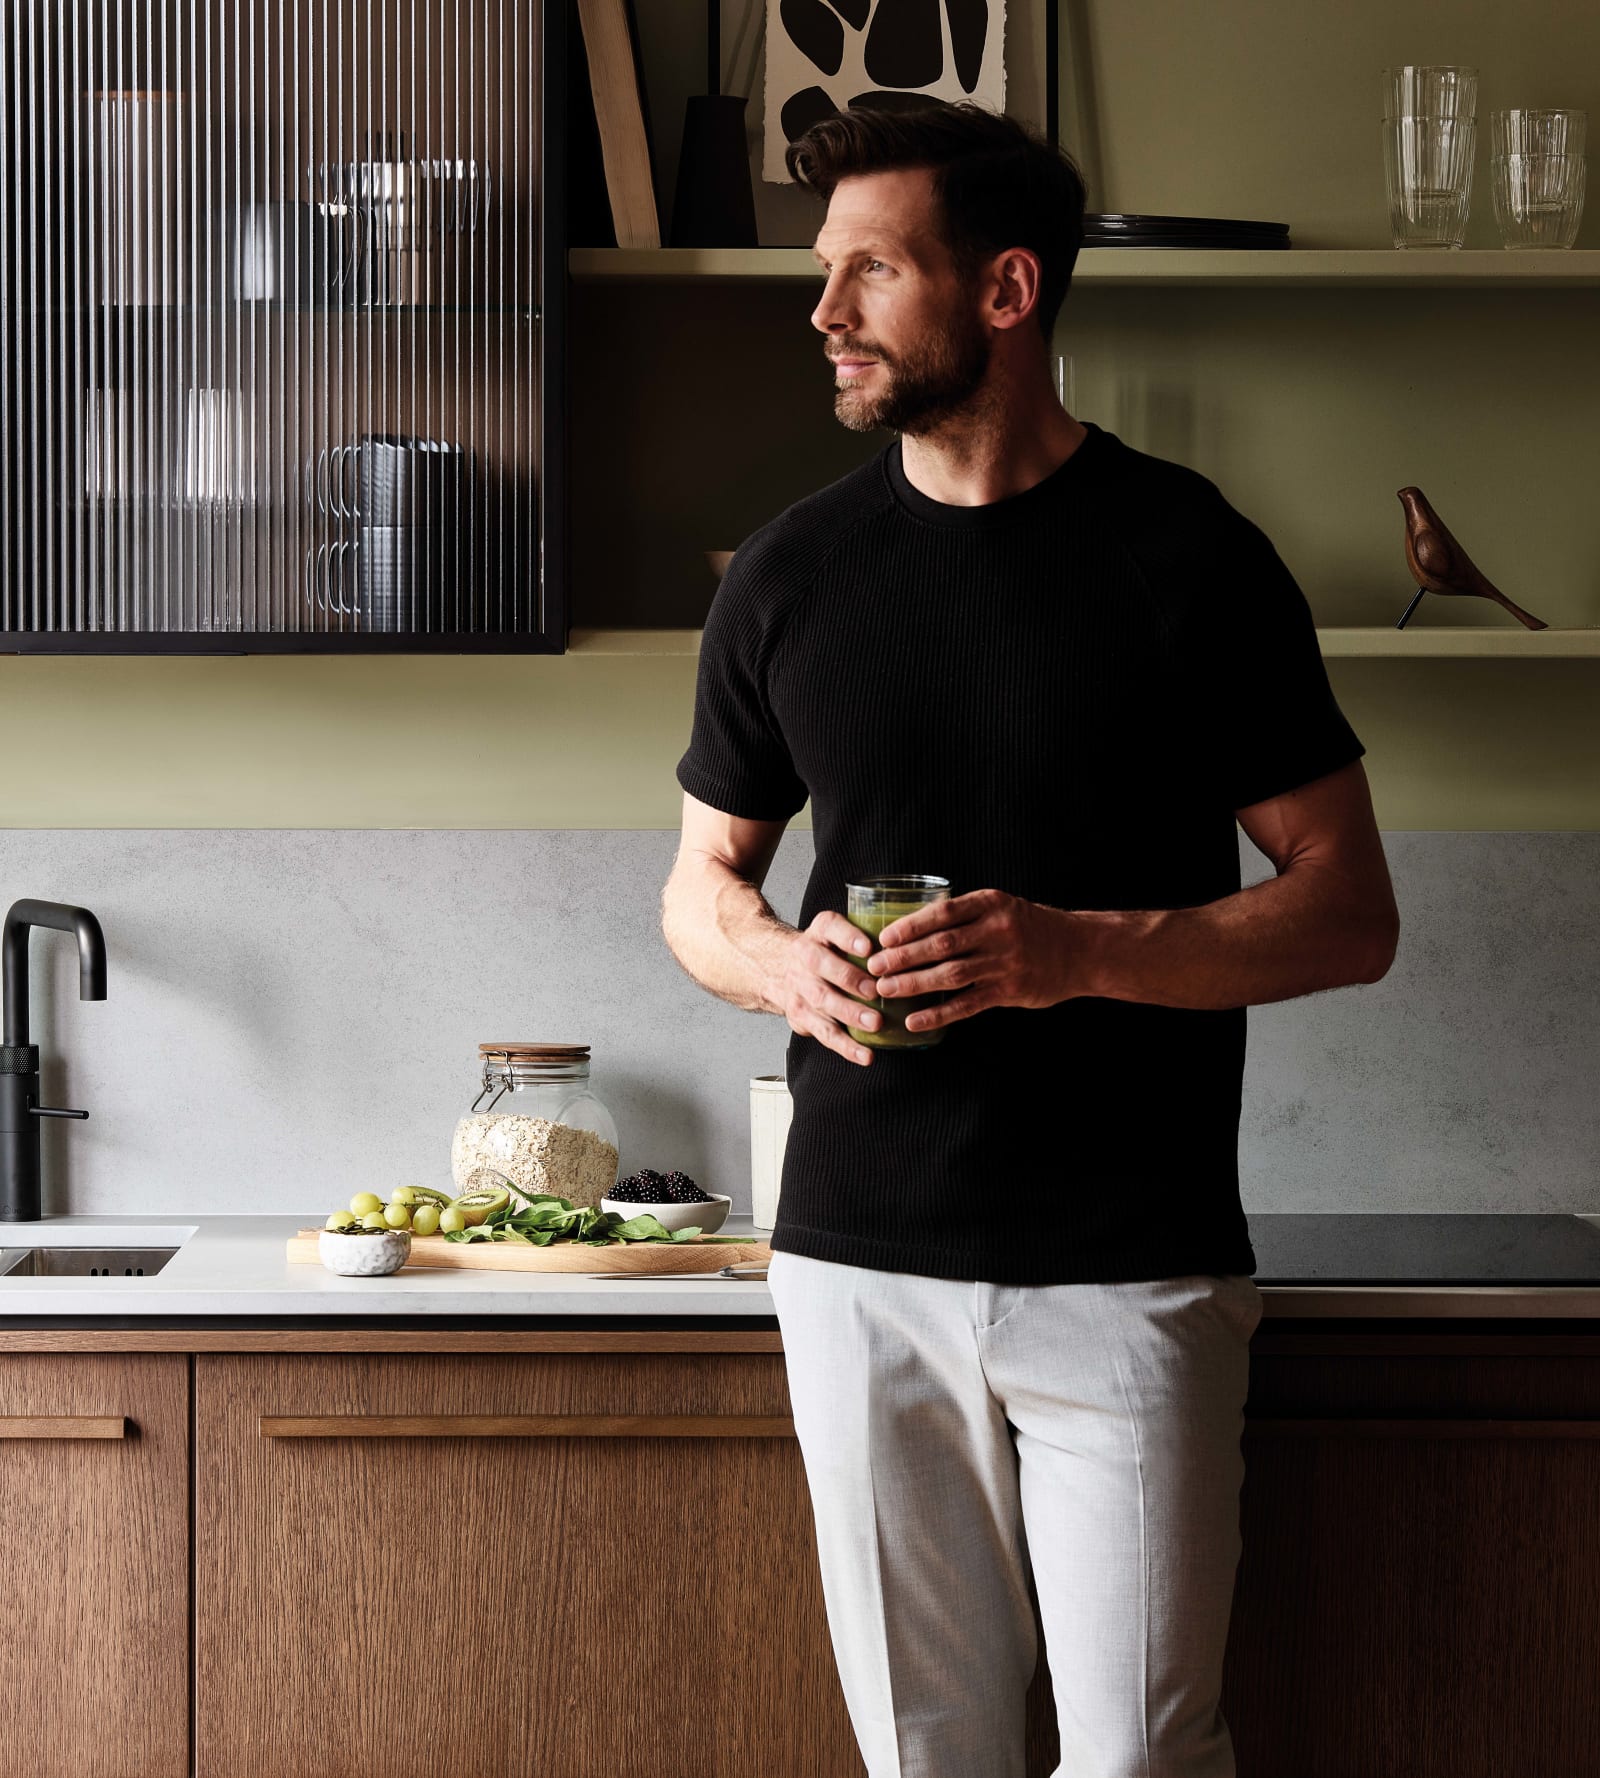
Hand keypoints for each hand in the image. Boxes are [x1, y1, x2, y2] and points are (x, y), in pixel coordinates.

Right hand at [773, 911, 883, 1065]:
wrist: (777, 968)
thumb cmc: (826, 950)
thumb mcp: (838, 931)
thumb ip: (869, 933)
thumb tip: (918, 942)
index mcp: (819, 932)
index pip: (830, 927)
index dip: (848, 937)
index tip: (868, 947)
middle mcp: (805, 957)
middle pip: (823, 966)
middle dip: (850, 980)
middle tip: (875, 991)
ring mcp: (800, 988)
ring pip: (824, 1002)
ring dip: (850, 1014)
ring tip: (875, 1023)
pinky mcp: (801, 1017)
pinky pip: (825, 1033)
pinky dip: (846, 1047)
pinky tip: (866, 1055)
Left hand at [867, 889, 1093, 1034]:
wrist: (1081, 950)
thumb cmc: (1031, 927)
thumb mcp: (1002, 907)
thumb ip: (965, 915)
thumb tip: (913, 927)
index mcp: (991, 904)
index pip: (942, 914)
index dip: (909, 927)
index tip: (883, 938)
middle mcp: (998, 931)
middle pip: (941, 945)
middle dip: (903, 957)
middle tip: (874, 968)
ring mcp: (1005, 963)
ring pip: (951, 975)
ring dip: (914, 984)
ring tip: (885, 991)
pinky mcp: (1010, 991)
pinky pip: (967, 1004)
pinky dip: (938, 1014)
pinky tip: (915, 1021)